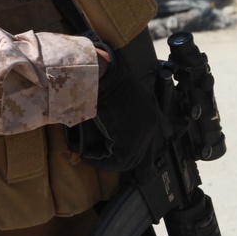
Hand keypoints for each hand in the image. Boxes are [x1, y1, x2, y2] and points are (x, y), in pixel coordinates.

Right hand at [81, 48, 159, 172]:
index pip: (142, 144)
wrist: (99, 75)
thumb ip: (115, 118)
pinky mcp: (129, 141)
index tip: (108, 155)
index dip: (125, 152)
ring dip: (103, 160)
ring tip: (88, 154)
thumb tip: (106, 135)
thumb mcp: (113, 101)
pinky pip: (114, 160)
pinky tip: (86, 153)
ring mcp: (142, 134)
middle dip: (115, 160)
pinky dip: (98, 159)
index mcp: (148, 115)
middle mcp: (150, 125)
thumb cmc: (102, 83)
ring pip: (125, 160)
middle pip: (136, 156)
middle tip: (95, 157)